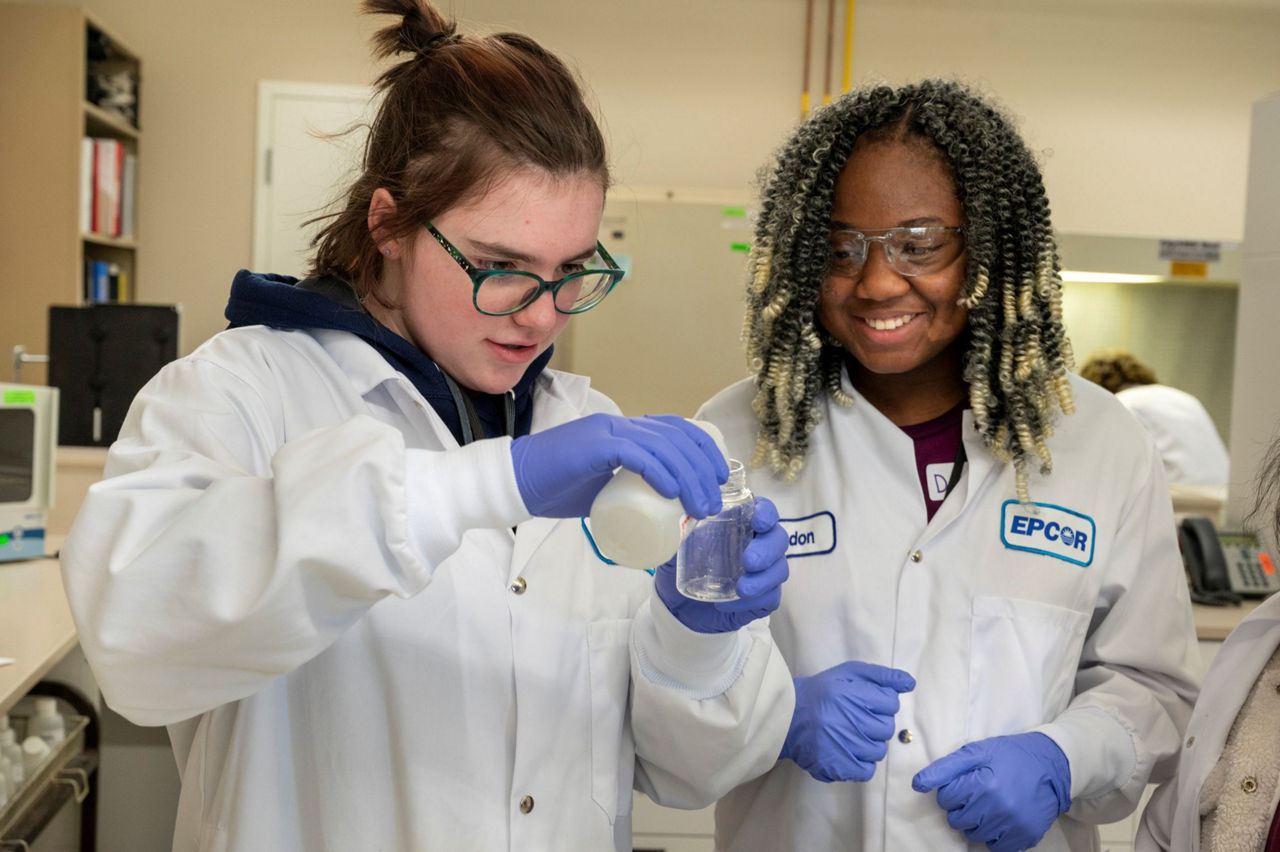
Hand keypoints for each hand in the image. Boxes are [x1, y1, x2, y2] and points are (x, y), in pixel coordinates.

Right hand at [509, 413, 727, 518]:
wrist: (511, 484)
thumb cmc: (551, 488)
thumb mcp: (600, 489)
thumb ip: (623, 490)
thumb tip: (652, 511)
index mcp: (622, 429)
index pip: (675, 428)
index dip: (702, 449)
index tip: (718, 478)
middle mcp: (618, 424)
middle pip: (676, 436)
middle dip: (703, 469)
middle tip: (713, 502)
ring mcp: (605, 432)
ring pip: (662, 445)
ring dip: (688, 477)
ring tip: (699, 506)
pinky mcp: (593, 445)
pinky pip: (635, 453)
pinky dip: (658, 471)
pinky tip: (671, 492)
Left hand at [654, 497, 789, 632]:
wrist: (677, 603)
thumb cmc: (683, 564)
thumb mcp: (678, 543)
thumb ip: (681, 527)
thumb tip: (680, 513)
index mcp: (742, 523)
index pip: (764, 511)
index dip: (766, 513)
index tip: (758, 521)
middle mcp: (758, 543)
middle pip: (779, 539)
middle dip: (767, 550)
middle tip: (748, 562)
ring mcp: (764, 571)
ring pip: (779, 570)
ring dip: (762, 580)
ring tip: (741, 589)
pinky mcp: (763, 596)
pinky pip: (770, 598)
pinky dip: (753, 600)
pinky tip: (730, 604)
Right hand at [779, 661, 915, 781]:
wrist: (786, 718)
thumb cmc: (821, 693)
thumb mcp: (849, 673)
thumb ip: (881, 676)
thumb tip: (910, 683)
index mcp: (849, 693)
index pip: (890, 702)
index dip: (880, 703)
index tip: (865, 703)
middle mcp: (846, 719)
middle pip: (887, 727)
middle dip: (876, 723)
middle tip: (856, 719)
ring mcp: (842, 745)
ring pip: (879, 750)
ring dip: (869, 744)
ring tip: (849, 735)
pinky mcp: (837, 766)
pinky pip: (867, 770)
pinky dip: (861, 763)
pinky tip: (848, 751)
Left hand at [912, 732, 1071, 851]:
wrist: (1051, 764)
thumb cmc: (1008, 755)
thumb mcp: (976, 752)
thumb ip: (944, 768)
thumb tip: (917, 785)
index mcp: (983, 783)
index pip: (945, 799)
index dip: (952, 790)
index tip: (966, 783)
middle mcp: (998, 807)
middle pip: (956, 820)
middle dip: (961, 807)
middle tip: (978, 794)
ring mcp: (1013, 825)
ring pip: (974, 836)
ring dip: (976, 823)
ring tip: (990, 805)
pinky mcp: (1025, 837)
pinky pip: (995, 847)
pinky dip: (994, 836)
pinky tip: (1001, 819)